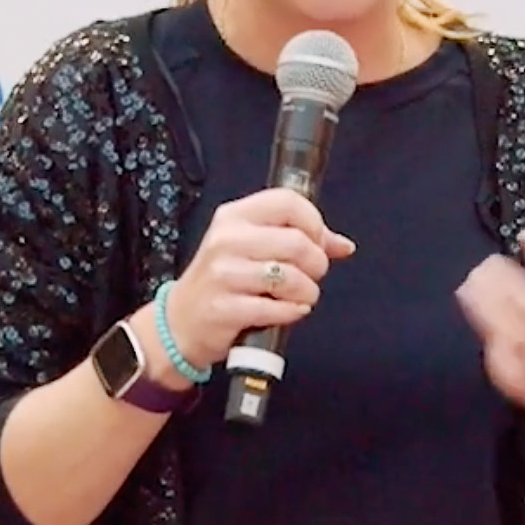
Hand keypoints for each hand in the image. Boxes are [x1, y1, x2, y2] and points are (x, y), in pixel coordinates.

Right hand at [163, 187, 355, 373]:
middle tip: (311, 275)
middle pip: (297, 242)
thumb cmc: (223, 281)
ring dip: (307, 292)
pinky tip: (288, 311)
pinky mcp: (224, 309)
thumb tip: (343, 245)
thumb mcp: (252, 248)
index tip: (316, 242)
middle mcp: (226, 240)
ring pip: (291, 277)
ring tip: (300, 296)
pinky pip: (277, 309)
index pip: (288, 202)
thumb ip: (298, 240)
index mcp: (234, 217)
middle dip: (316, 264)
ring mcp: (223, 275)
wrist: (181, 322)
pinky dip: (292, 312)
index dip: (314, 222)